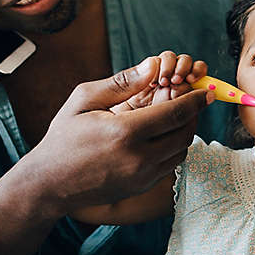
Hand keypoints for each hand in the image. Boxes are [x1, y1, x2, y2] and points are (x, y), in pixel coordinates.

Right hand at [31, 56, 212, 213]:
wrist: (49, 182)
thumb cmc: (64, 136)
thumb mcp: (85, 100)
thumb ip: (122, 83)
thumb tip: (153, 66)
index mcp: (125, 132)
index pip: (175, 113)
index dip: (194, 99)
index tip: (205, 90)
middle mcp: (139, 158)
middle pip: (185, 132)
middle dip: (192, 114)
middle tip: (188, 99)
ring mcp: (142, 177)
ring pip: (181, 151)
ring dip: (183, 131)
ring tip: (173, 115)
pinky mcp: (142, 187)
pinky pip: (169, 164)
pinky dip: (172, 147)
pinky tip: (160, 134)